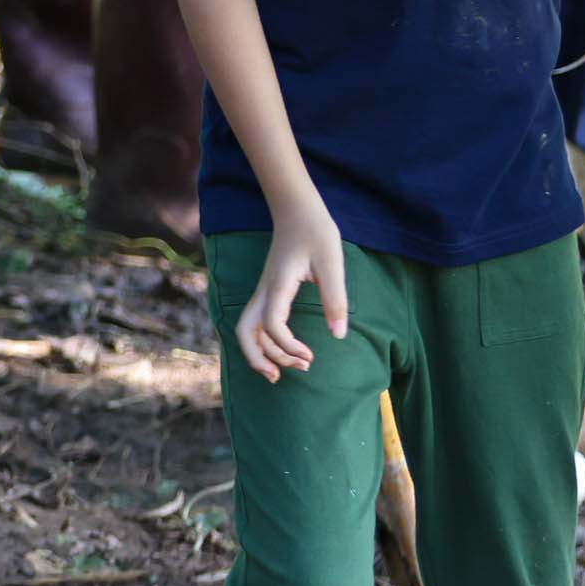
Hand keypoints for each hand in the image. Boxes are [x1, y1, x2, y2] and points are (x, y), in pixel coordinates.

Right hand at [236, 197, 349, 381]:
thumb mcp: (332, 263)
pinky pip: (255, 323)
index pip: (271, 325)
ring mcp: (263, 292)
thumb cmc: (316, 232)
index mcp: (278, 285)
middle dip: (260, 359)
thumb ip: (335, 298)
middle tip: (286, 375)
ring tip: (286, 370)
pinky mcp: (268, 292)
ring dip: (262, 353)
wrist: (297, 210)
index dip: (287, 346)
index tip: (310, 356)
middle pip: (244, 332)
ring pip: (247, 329)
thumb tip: (339, 334)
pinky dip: (263, 342)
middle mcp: (264, 291)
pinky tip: (282, 351)